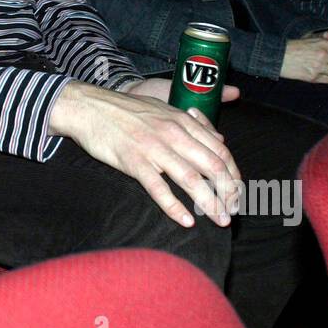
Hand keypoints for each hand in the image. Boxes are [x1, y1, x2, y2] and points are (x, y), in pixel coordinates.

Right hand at [51, 82, 242, 228]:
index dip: (234, 175)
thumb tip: (219, 139)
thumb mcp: (164, 109)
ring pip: (191, 179)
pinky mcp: (134, 160)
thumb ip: (192, 124)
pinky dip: (175, 206)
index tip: (238, 193)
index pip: (220, 150)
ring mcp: (154, 148)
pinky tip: (186, 220)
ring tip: (220, 220)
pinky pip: (159, 188)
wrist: (89, 106)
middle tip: (233, 213)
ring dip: (209, 203)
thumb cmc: (125, 109)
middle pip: (212, 166)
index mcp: (183, 121)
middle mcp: (174, 134)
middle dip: (228, 193)